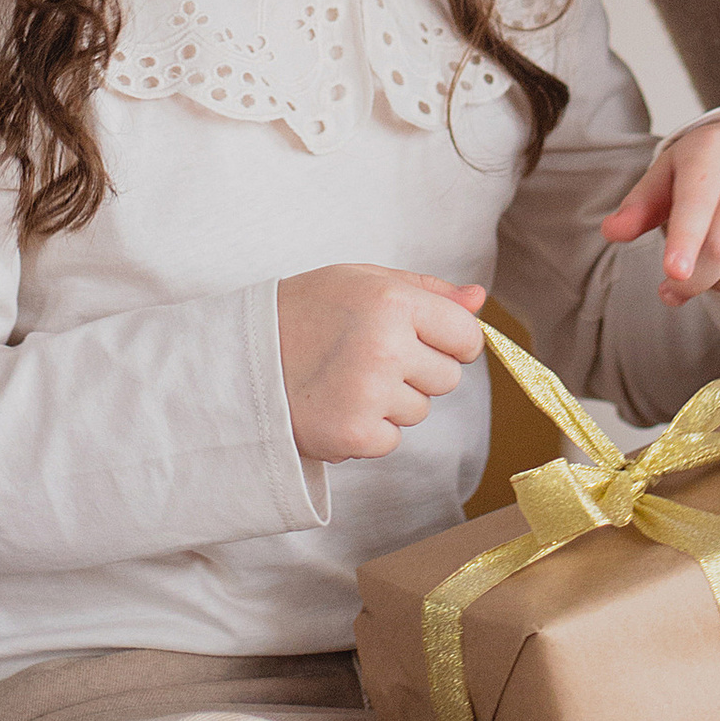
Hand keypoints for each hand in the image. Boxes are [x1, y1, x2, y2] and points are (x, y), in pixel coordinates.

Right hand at [277, 266, 487, 462]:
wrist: (240, 358)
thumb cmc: (305, 310)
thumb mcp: (361, 280)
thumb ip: (427, 290)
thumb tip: (479, 299)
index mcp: (394, 302)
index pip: (466, 337)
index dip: (450, 342)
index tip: (424, 341)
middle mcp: (387, 347)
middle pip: (448, 378)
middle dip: (418, 371)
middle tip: (369, 357)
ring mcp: (371, 394)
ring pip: (420, 411)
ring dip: (393, 401)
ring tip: (346, 379)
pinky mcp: (354, 435)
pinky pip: (392, 440)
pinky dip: (369, 430)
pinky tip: (336, 404)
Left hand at [602, 116, 719, 311]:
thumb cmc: (709, 168)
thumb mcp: (670, 173)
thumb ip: (641, 204)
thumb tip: (612, 231)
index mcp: (713, 149)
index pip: (698, 203)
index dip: (685, 242)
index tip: (673, 275)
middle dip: (695, 280)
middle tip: (676, 287)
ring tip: (710, 276)